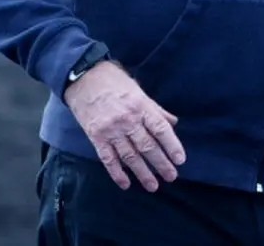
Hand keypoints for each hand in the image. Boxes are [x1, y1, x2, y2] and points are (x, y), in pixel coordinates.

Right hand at [64, 61, 186, 191]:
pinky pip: (108, 159)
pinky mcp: (96, 137)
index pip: (161, 129)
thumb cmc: (114, 81)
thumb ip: (155, 109)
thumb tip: (173, 123)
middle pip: (147, 146)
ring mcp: (111, 130)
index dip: (172, 145)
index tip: (180, 160)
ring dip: (142, 173)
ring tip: (153, 186)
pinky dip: (117, 173)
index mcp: (141, 106)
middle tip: (171, 177)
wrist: (83, 78)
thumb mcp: (139, 90)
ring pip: (130, 156)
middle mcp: (128, 120)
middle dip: (161, 164)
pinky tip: (126, 184)